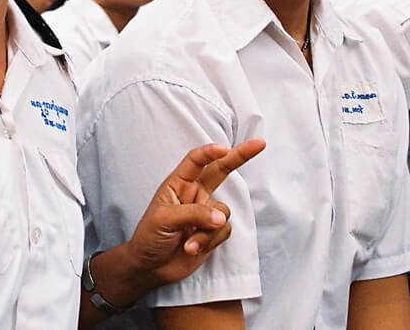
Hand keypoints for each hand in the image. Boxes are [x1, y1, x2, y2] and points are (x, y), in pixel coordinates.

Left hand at [125, 138, 264, 286]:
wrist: (151, 266)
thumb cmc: (149, 236)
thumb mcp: (164, 220)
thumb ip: (193, 214)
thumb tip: (221, 217)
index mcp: (178, 183)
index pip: (196, 161)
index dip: (210, 153)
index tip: (224, 148)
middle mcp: (194, 194)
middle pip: (221, 170)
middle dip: (240, 156)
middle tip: (260, 143)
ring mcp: (205, 212)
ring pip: (223, 211)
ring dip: (207, 230)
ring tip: (187, 244)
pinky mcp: (213, 231)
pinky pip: (223, 231)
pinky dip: (209, 241)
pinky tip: (191, 250)